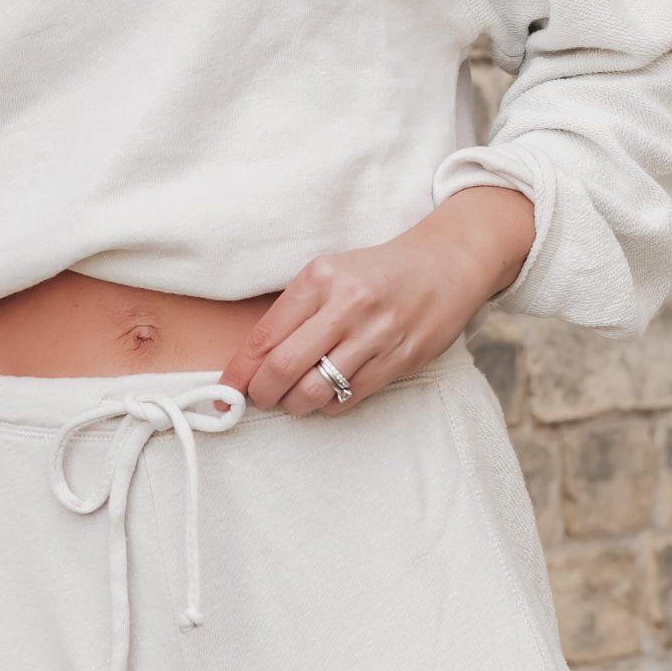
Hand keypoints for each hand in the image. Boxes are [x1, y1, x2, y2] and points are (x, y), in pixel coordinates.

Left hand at [217, 185, 535, 414]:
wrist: (445, 265)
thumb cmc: (377, 273)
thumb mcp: (330, 273)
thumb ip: (294, 310)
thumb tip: (252, 360)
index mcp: (320, 277)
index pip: (265, 335)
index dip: (239, 370)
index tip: (227, 389)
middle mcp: (347, 304)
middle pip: (283, 367)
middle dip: (261, 393)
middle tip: (259, 397)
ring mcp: (376, 334)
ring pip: (314, 390)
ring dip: (294, 404)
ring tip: (293, 398)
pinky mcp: (399, 359)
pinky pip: (349, 398)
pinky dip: (328, 405)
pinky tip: (326, 395)